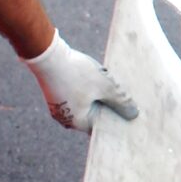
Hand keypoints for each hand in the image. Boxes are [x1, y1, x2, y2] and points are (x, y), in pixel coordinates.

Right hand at [23, 30, 138, 128]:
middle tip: (124, 95)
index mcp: (78, 122)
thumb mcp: (105, 86)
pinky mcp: (56, 94)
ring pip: (86, 103)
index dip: (117, 120)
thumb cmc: (77, 73)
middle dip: (109, 105)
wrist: (47, 55)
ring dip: (99, 95)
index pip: (103, 127)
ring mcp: (59, 107)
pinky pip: (77, 95)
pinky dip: (88, 89)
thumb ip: (121, 101)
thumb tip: (133, 114)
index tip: (130, 113)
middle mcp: (66, 119)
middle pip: (95, 115)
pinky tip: (96, 76)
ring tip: (110, 82)